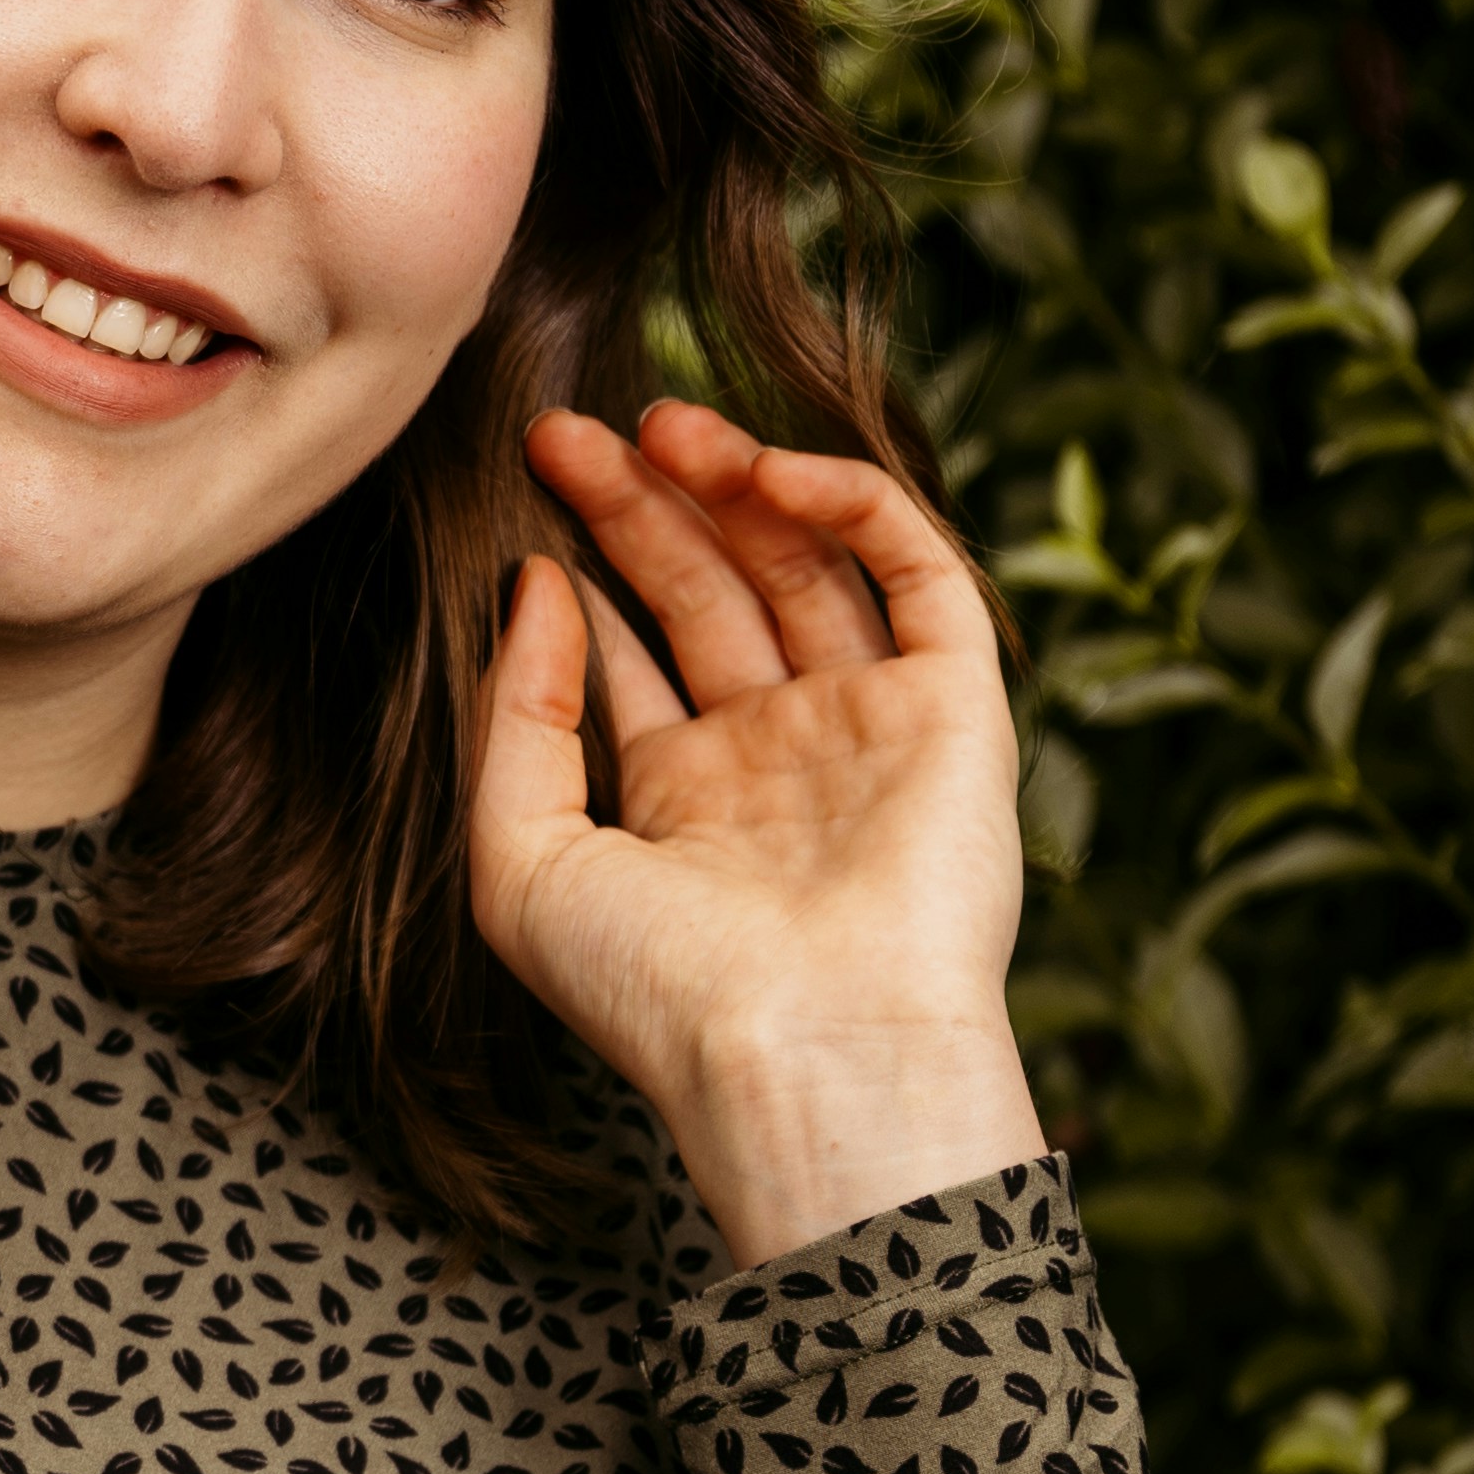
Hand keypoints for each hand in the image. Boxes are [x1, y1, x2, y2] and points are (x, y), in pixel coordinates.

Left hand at [469, 399, 1047, 1265]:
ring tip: (657, 423)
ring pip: (803, 568)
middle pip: (708, 589)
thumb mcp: (522, 860)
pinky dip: (851, 507)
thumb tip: (535, 586)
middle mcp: (779, 755)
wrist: (805, 1049)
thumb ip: (516, 720)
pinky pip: (916, 575)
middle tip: (567, 429)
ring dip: (735, 486)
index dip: (585, 556)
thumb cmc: (656, 990)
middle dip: (641, 504)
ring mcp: (870, 727)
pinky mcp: (957, 708)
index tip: (528, 476)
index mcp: (683, 798)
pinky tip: (765, 472)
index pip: (633, 648)